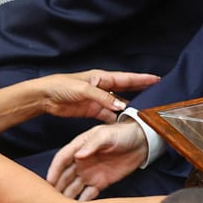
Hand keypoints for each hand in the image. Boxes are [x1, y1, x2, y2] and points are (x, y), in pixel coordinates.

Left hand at [39, 70, 158, 122]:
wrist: (45, 97)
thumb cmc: (62, 87)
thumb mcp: (84, 90)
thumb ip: (102, 98)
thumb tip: (121, 107)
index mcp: (102, 78)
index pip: (126, 78)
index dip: (141, 79)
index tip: (157, 79)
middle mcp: (102, 88)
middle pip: (126, 90)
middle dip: (141, 91)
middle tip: (157, 94)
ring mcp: (97, 100)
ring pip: (118, 104)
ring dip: (129, 108)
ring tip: (144, 113)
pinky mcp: (91, 111)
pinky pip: (108, 115)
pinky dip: (116, 119)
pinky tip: (124, 125)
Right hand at [47, 121, 147, 200]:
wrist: (142, 142)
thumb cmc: (122, 133)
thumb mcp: (106, 135)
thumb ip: (92, 144)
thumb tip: (78, 156)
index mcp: (79, 147)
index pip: (62, 159)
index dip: (54, 170)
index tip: (49, 182)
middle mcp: (80, 162)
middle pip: (64, 176)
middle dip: (57, 188)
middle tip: (50, 202)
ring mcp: (89, 174)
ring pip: (73, 187)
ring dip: (67, 197)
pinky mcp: (100, 183)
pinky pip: (88, 194)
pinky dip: (82, 202)